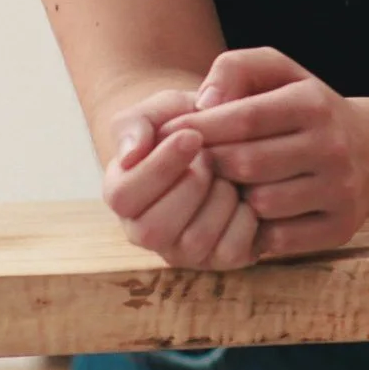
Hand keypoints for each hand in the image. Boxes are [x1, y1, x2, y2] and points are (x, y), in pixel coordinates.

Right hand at [100, 87, 258, 270]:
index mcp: (122, 195)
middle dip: (191, 185)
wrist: (226, 139)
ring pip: (194, 242)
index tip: (192, 136)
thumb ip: (136, 124)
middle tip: (211, 156)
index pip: (123, 197)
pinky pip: (232, 252)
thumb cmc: (185, 122)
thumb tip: (129, 155)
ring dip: (219, 200)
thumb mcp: (159, 110)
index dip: (159, 167)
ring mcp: (182, 251)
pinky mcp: (219, 259)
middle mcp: (145, 232)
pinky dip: (247, 219)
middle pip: (153, 230)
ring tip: (226, 173)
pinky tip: (245, 194)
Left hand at [178, 48, 368, 259]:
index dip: (200, 128)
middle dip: (211, 164)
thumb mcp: (279, 72)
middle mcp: (332, 146)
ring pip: (260, 204)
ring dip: (233, 198)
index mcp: (312, 103)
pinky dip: (256, 228)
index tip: (170, 134)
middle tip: (192, 164)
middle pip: (246, 164)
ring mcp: (340, 190)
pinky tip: (249, 212)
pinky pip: (279, 239)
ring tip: (224, 186)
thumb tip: (203, 103)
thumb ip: (235, 68)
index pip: (243, 118)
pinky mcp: (340, 227)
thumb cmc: (306, 109)